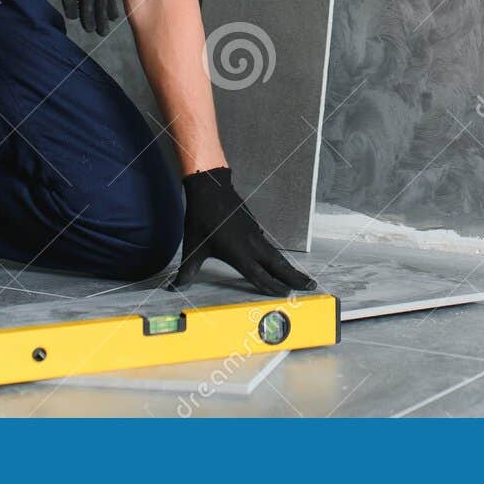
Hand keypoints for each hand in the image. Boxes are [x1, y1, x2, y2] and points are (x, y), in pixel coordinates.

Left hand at [172, 166, 315, 295]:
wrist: (211, 187)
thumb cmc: (201, 218)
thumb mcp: (192, 247)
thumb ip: (187, 271)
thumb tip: (173, 287)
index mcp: (239, 253)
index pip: (259, 275)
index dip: (272, 287)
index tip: (287, 295)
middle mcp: (251, 245)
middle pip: (278, 266)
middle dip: (294, 277)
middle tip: (311, 287)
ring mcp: (255, 234)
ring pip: (276, 256)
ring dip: (288, 268)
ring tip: (300, 278)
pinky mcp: (254, 227)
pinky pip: (269, 246)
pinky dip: (277, 257)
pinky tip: (277, 262)